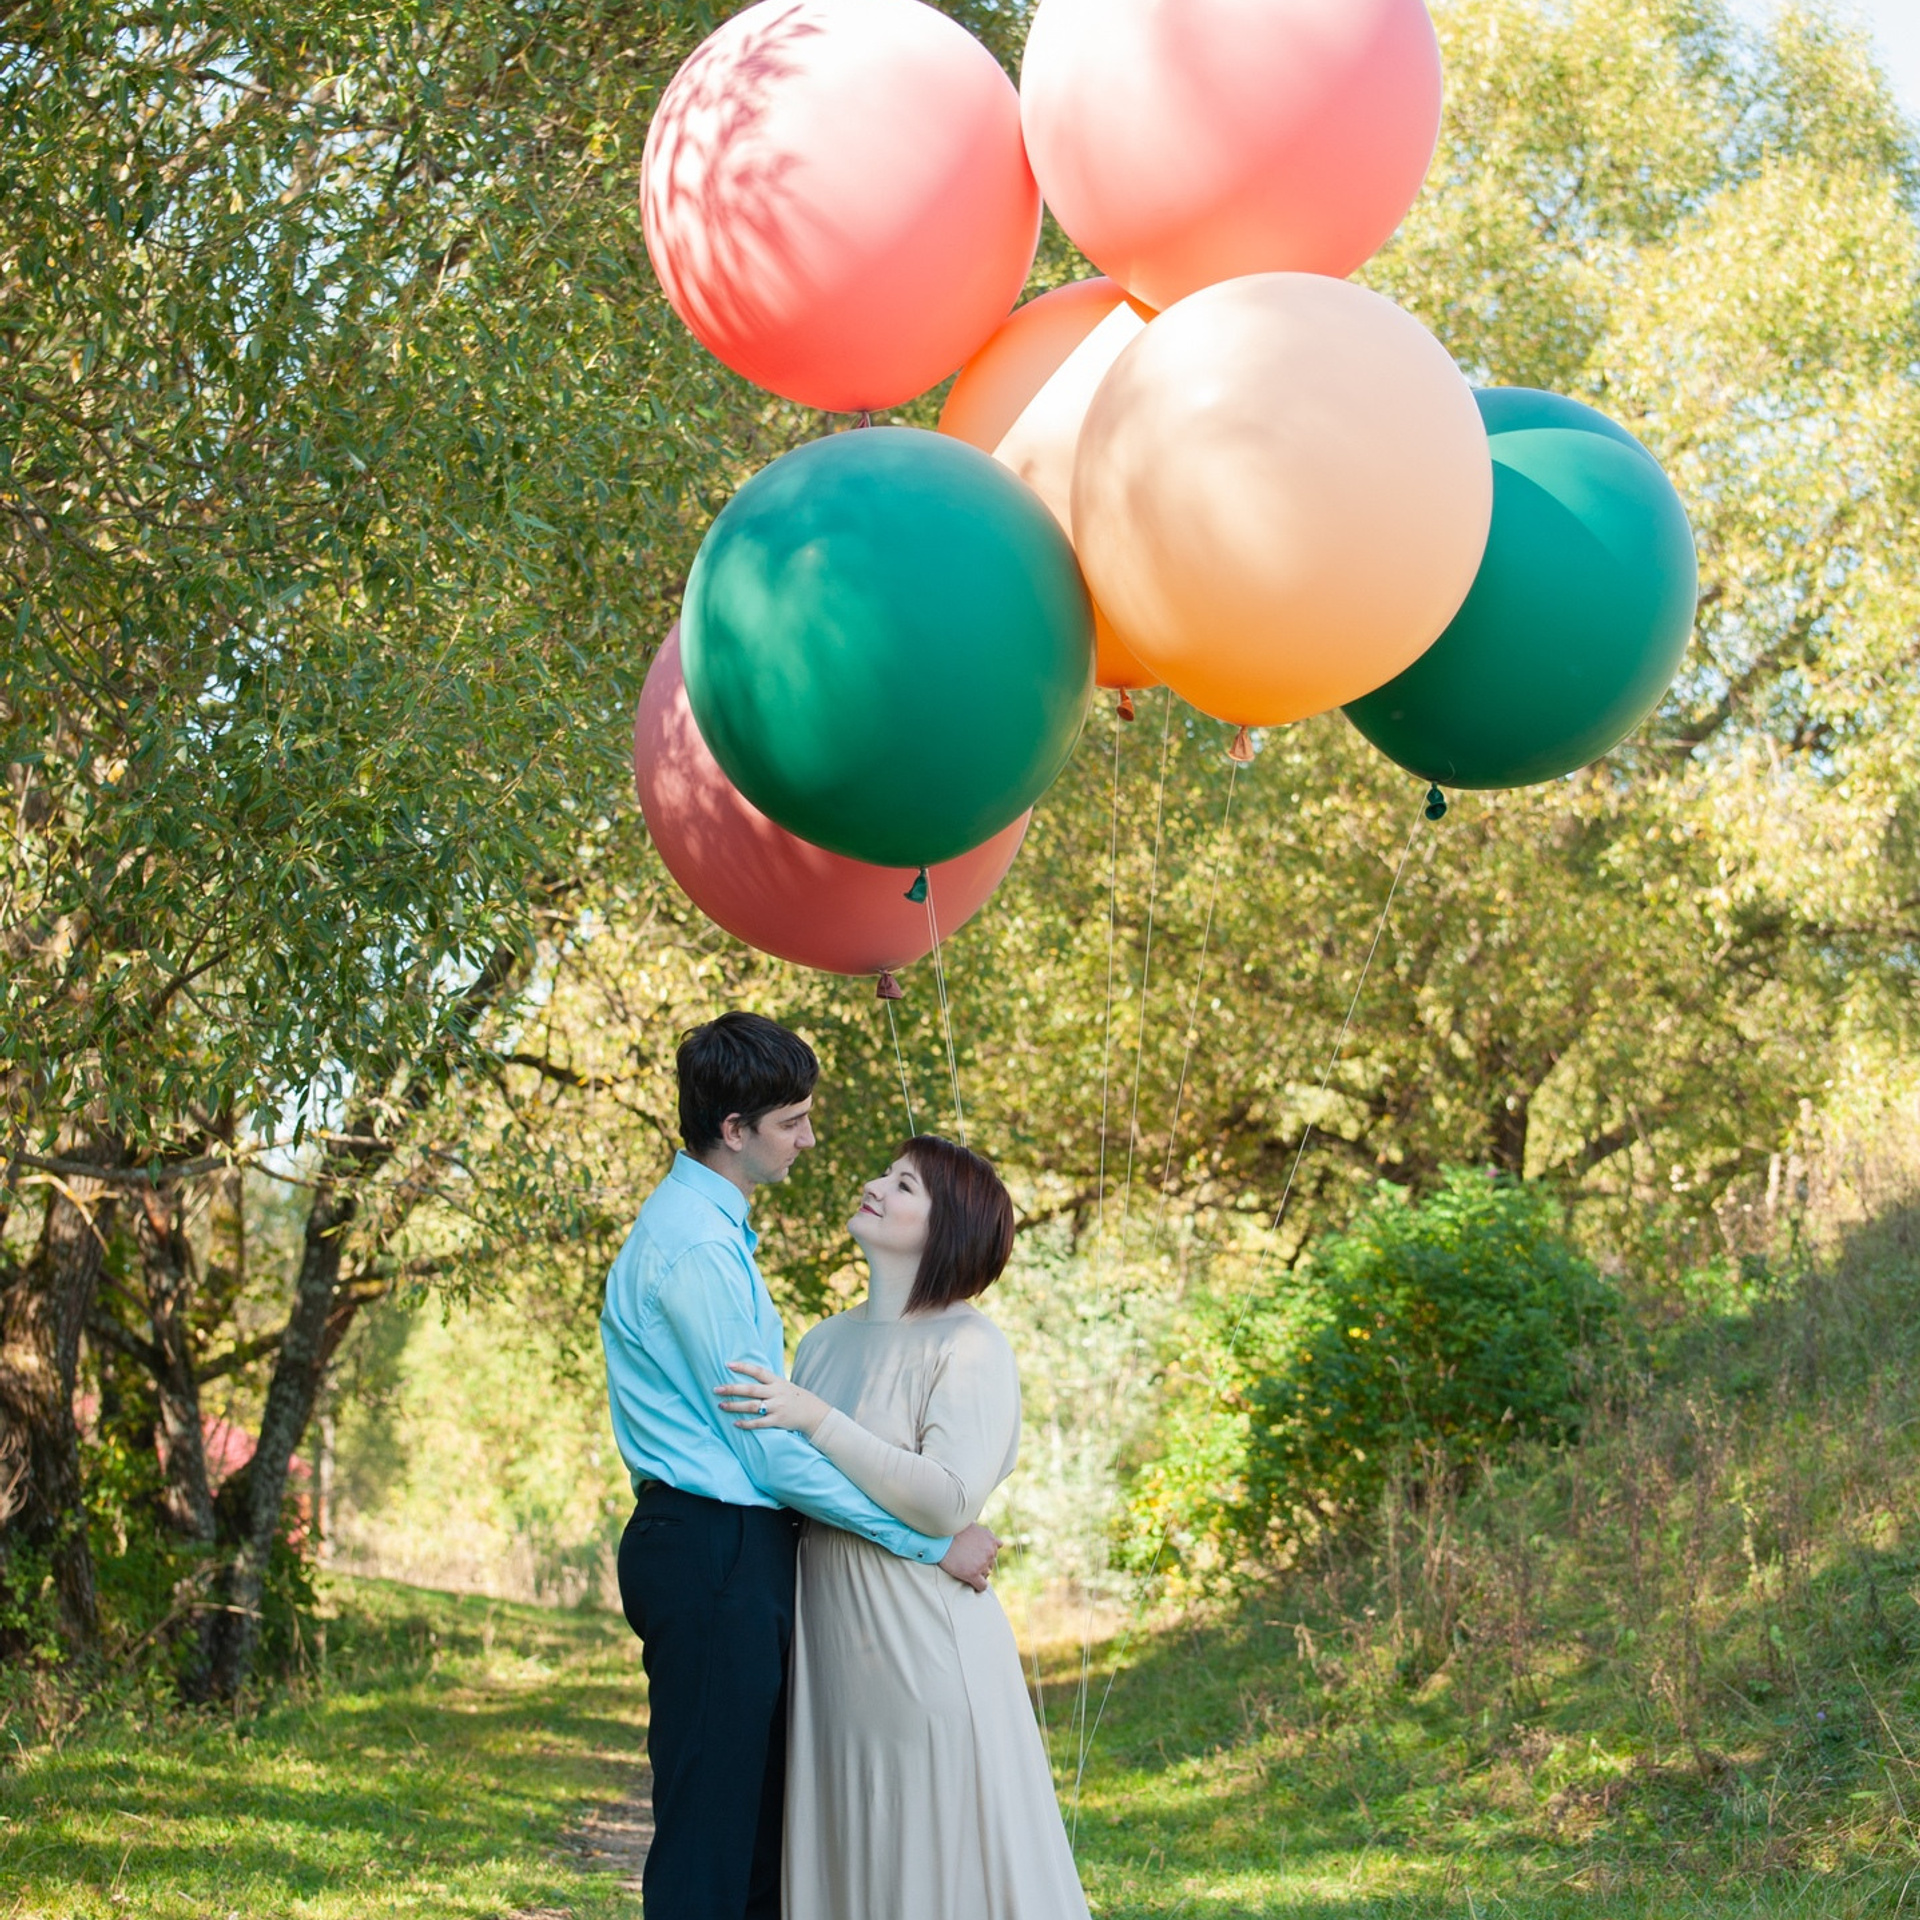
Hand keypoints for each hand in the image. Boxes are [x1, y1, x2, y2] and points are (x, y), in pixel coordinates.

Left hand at [716, 1360, 831, 1437]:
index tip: (727, 1365)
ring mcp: (777, 1407)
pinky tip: (736, 1423)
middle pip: (751, 1390)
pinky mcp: (778, 1420)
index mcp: (776, 1381)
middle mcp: (776, 1393)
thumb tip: (745, 1376)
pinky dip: (747, 1423)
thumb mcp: (782, 1384)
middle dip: (732, 1389)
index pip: (758, 1371)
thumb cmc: (792, 1397)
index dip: (743, 1367)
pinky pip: (759, 1423)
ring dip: (735, 1406)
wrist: (812, 1412)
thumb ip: (766, 1382)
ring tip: (721, 1406)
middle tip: (716, 1389)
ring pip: (752, 1406)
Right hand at [939, 1522, 999, 1592]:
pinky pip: (982, 1586)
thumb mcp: (973, 1525)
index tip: (973, 1555)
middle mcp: (990, 1551)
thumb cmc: (952, 1531)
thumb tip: (997, 1542)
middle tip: (967, 1561)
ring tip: (965, 1569)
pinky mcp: (974, 1574)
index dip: (983, 1554)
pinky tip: (971, 1583)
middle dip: (981, 1563)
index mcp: (991, 1539)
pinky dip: (978, 1586)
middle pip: (990, 1563)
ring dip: (978, 1573)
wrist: (939, 1538)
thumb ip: (984, 1535)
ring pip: (986, 1574)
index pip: (994, 1551)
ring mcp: (983, 1563)